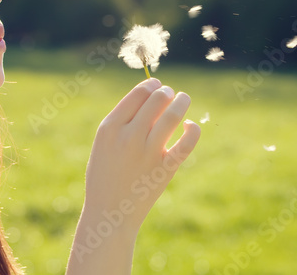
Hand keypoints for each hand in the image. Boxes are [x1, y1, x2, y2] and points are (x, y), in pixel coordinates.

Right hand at [82, 78, 200, 231]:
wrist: (109, 212)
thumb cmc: (104, 174)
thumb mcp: (103, 143)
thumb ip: (122, 121)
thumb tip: (150, 97)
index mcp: (110, 127)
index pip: (137, 94)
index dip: (150, 84)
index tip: (156, 85)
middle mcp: (129, 136)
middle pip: (156, 99)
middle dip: (166, 91)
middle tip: (169, 93)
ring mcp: (148, 152)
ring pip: (173, 114)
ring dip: (182, 101)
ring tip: (184, 98)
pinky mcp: (166, 168)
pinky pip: (187, 142)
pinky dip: (193, 129)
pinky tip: (189, 126)